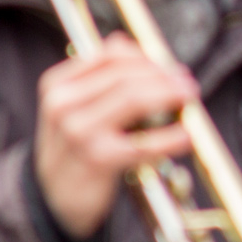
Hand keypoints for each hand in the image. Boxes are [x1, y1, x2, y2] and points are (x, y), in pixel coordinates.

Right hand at [34, 34, 195, 239]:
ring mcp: (79, 131)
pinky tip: (187, 135)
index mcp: (57, 85)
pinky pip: (145, 141)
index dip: (147, 57)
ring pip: (135, 97)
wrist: (52, 200)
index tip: (170, 66)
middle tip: (187, 83)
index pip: (110, 55)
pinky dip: (172, 137)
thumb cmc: (73, 150)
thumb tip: (125, 41)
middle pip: (126, 74)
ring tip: (189, 99)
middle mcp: (63, 104)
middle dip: (164, 76)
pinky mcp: (98, 159)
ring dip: (171, 95)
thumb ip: (99, 76)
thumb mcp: (75, 108)